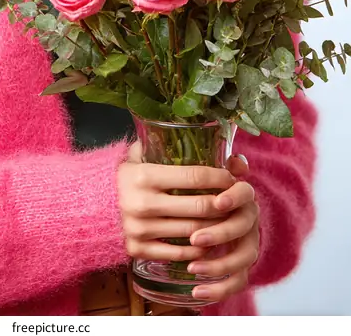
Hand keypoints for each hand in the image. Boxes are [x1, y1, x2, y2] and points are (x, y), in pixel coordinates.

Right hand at [117, 141, 234, 263]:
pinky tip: (207, 240)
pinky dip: (198, 249)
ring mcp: (141, 229)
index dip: (219, 177)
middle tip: (234, 201)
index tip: (232, 177)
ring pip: (194, 232)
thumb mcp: (134, 156)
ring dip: (216, 227)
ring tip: (226, 220)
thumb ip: (159, 146)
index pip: (194, 176)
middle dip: (224, 204)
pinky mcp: (138, 250)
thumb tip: (199, 139)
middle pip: (200, 206)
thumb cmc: (118, 178)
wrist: (84, 207)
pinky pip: (180, 253)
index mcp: (144, 175)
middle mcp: (143, 203)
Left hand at [187, 154, 258, 302]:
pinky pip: (237, 282)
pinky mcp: (241, 267)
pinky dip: (219, 290)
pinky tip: (197, 292)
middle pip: (243, 226)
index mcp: (240, 192)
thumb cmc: (191, 187)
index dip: (232, 196)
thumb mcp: (191, 170)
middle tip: (195, 238)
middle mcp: (249, 217)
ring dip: (219, 264)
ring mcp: (247, 242)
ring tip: (193, 267)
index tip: (217, 202)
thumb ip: (195, 158)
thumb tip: (208, 148)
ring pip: (244, 257)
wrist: (208, 213)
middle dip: (220, 233)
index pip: (245, 192)